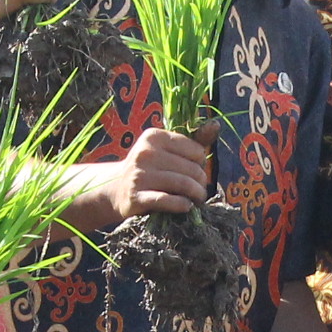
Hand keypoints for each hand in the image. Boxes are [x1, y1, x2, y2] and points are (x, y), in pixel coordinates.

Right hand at [85, 126, 212, 220]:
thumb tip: (215, 125)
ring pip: (183, 184)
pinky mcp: (136, 196)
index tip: (194, 170)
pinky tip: (186, 206)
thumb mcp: (165, 149)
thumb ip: (192, 140)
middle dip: (201, 182)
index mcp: (154, 137)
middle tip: (200, 190)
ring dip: (196, 195)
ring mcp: (139, 175)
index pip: (195, 150)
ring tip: (197, 199)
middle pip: (191, 169)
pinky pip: (168, 201)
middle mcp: (145, 153)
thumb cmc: (148, 168)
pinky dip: (182, 205)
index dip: (200, 163)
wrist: (115, 188)